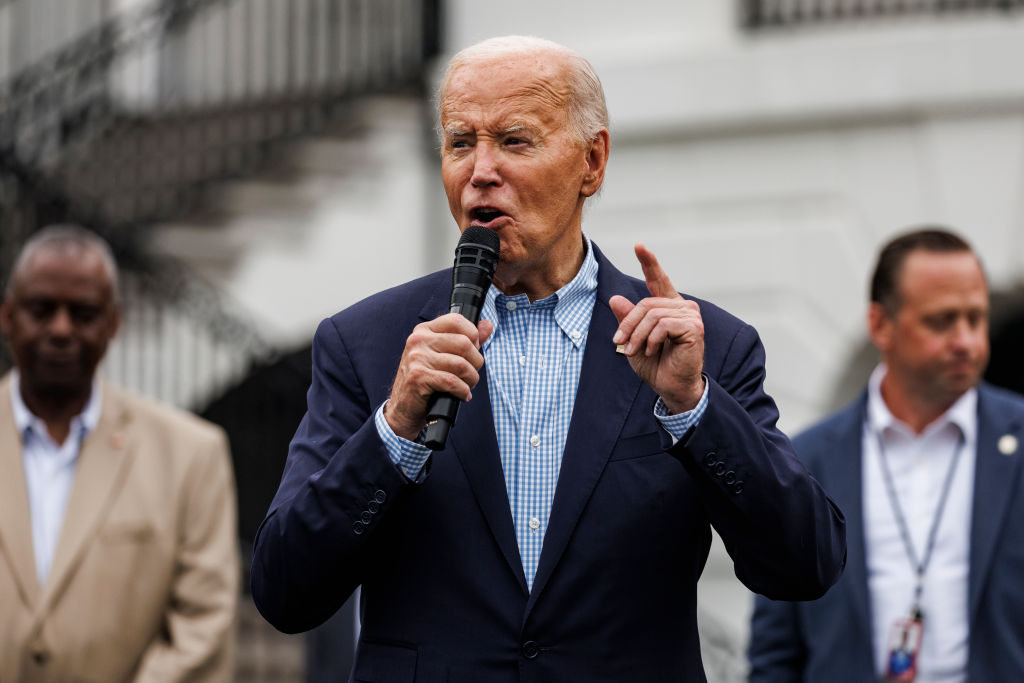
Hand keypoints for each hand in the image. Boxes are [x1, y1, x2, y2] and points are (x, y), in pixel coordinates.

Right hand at [384, 314, 492, 439]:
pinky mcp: (418, 377)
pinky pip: (452, 381)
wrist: (404, 406)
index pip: (456, 321)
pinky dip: (463, 391)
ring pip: (461, 364)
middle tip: (471, 374)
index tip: (472, 351)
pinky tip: (462, 395)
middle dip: (476, 362)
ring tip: (467, 386)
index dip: (473, 336)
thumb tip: (487, 325)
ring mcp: (417, 358)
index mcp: (425, 330)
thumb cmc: (427, 379)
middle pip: (464, 343)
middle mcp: (418, 340)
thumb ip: (467, 339)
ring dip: (471, 379)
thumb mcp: (444, 354)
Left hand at [609, 243, 704, 413]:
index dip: (649, 263)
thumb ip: (627, 320)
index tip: (639, 246)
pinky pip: (662, 324)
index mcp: (669, 307)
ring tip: (633, 351)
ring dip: (637, 334)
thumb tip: (615, 298)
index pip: (658, 280)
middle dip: (628, 324)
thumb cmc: (656, 366)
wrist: (672, 387)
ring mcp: (690, 315)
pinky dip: (651, 339)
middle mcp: (682, 307)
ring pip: (652, 314)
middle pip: (646, 303)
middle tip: (619, 342)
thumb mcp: (633, 340)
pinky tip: (652, 350)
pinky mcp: (693, 327)